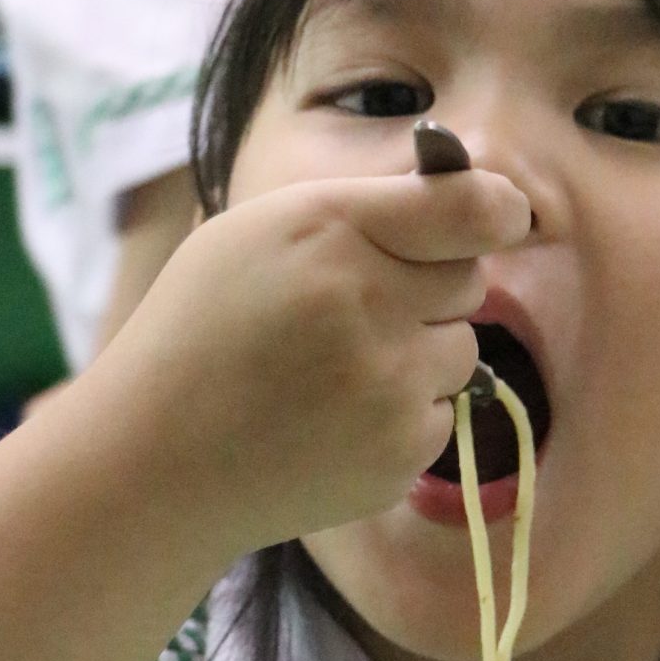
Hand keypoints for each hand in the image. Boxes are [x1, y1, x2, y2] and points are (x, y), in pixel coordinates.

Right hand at [100, 166, 530, 558]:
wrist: (156, 459)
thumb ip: (361, 209)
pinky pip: (442, 414)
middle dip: (428, 288)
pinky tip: (334, 420)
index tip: (503, 216)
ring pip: (461, 349)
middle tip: (355, 311)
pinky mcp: (399, 452)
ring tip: (334, 373)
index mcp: (331, 231)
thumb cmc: (204, 329)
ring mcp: (389, 385)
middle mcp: (368, 301)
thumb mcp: (259, 232)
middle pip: (469, 279)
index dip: (496, 209)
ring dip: (418, 354)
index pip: (469, 208)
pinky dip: (402, 415)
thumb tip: (471, 201)